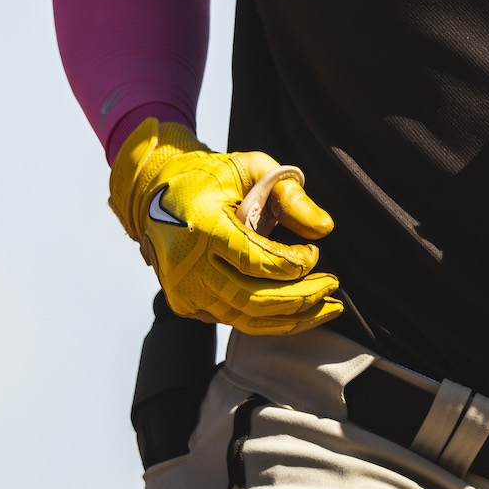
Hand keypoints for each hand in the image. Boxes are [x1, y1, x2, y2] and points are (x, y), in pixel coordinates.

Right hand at [108, 119, 342, 335]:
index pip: (256, 261)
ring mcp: (184, 291)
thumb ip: (289, 194)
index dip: (294, 265)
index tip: (315, 253)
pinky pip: (235, 321)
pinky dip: (270, 319)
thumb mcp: (251, 167)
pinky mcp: (186, 307)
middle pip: (254, 300)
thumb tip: (323, 229)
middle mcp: (187, 266)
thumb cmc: (210, 178)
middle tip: (333, 289)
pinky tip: (296, 308)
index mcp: (202, 227)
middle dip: (302, 298)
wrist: (155, 195)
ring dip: (292, 318)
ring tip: (327, 307)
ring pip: (246, 320)